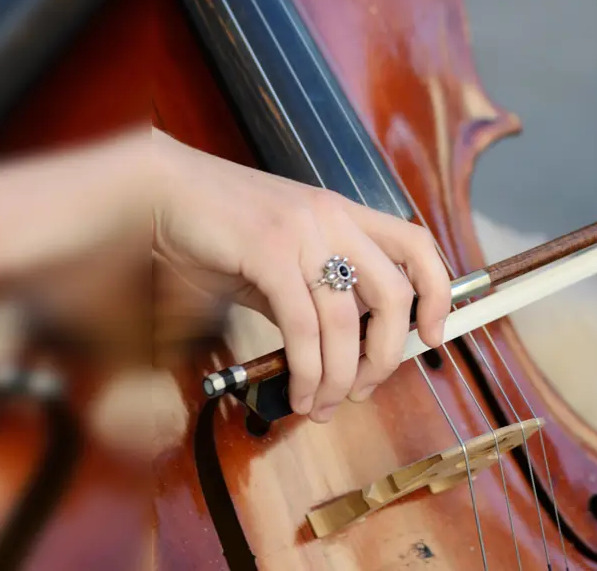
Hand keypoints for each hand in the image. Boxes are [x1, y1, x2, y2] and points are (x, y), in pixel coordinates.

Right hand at [151, 131, 451, 421]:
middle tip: (364, 390)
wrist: (159, 192)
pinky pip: (302, 326)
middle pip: (394, 294)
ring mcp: (302, 232)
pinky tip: (300, 391)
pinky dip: (307, 370)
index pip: (416, 245)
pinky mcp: (268, 252)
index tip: (432, 336)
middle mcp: (332, 217)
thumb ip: (310, 293)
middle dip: (386, 356)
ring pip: (345, 321)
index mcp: (342, 213)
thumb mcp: (277, 257)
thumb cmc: (215, 228)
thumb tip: (334, 352)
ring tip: (322, 404)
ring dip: (339, 377)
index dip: (437, 294)